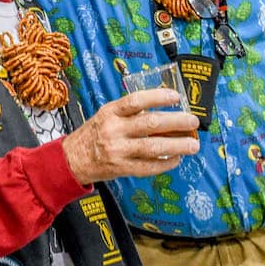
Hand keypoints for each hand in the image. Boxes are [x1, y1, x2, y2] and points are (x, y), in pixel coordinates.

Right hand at [62, 90, 199, 182]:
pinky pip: (148, 167)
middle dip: (176, 122)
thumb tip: (164, 111)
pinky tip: (176, 159)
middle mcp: (113, 130)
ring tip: (192, 144)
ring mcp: (117, 150)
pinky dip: (165, 164)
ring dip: (177, 145)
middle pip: (149, 124)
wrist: (72, 159)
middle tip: (192, 121)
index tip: (176, 97)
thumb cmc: (93, 135)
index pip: (136, 100)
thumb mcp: (106, 115)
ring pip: (153, 147)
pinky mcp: (121, 168)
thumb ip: (129, 112)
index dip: (158, 97)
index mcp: (109, 112)